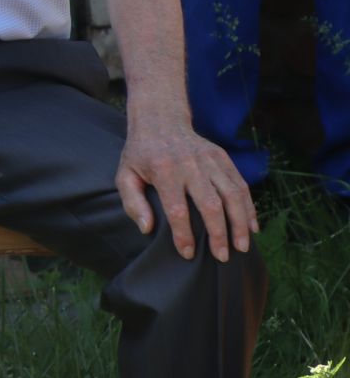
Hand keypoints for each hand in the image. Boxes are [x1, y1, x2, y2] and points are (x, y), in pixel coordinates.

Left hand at [115, 120, 256, 261]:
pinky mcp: (223, 158)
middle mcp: (190, 165)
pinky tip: (252, 227)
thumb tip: (146, 228)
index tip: (188, 253)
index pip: (176, 209)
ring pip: (233, 195)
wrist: (160, 120)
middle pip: (210, 204)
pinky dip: (249, 207)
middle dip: (218, 234)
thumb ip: (133, 202)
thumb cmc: (141, 153)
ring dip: (240, 223)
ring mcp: (209, 160)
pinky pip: (241, 185)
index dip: (183, 234)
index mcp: (164, 170)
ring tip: (242, 247)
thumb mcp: (126, 174)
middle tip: (222, 257)